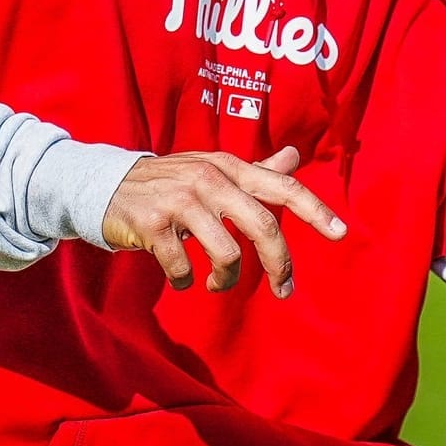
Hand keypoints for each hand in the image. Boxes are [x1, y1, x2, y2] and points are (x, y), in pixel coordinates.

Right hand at [101, 146, 345, 297]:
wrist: (105, 185)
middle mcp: (209, 178)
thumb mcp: (213, 169)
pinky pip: (183, 267)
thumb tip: (294, 156)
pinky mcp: (151, 225)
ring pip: (227, 252)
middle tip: (285, 289)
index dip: (314, 210)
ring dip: (227, 278)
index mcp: (229, 166)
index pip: (281, 186)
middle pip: (262, 225)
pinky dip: (186, 281)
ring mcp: (179, 200)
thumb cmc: (171, 182)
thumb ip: (255, 170)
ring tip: (218, 283)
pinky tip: (181, 278)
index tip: (340, 233)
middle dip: (280, 264)